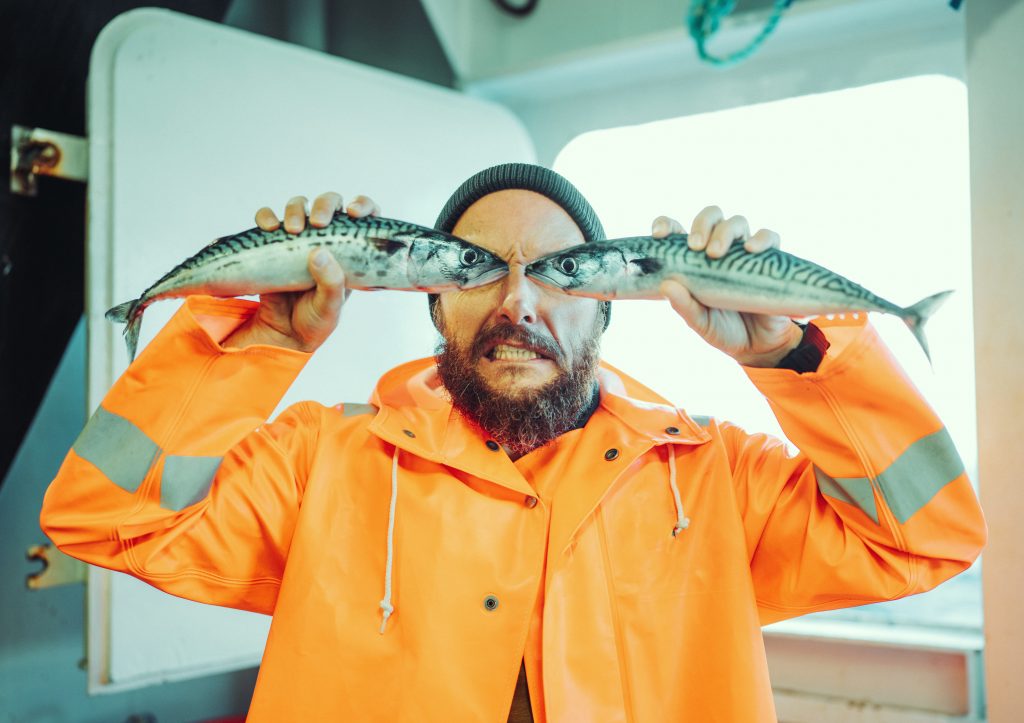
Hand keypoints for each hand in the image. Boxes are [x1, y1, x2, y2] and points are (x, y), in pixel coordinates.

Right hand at [221, 193, 380, 352]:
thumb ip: (331, 283)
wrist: (282, 335)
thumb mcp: (330, 308)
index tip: (354, 212)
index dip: (363, 205)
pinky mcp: (274, 243)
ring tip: (292, 230)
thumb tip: (319, 252)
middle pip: (329, 203)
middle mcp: (326, 240)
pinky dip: (267, 217)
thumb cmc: (314, 321)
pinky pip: (269, 220)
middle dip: (325, 205)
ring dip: (295, 209)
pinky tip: (269, 228)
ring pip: (300, 206)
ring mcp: (299, 240)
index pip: (364, 218)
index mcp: (349, 252)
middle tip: (319, 222)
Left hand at [652, 205, 802, 367]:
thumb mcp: (700, 322)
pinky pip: (770, 238)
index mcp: (694, 261)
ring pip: (737, 223)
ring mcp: (744, 253)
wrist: (758, 346)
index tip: (659, 234)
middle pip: (711, 217)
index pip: (677, 231)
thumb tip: (666, 285)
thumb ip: (684, 306)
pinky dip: (761, 239)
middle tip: (695, 246)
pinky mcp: (770, 260)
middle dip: (702, 224)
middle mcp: (719, 250)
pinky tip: (751, 249)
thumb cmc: (723, 329)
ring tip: (716, 253)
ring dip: (726, 232)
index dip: (666, 224)